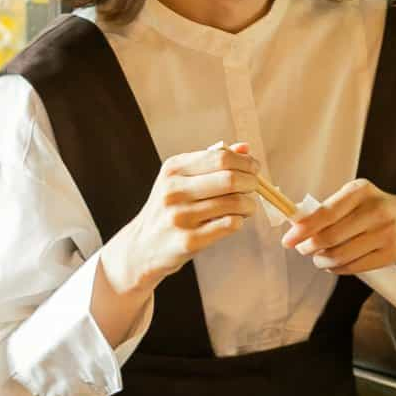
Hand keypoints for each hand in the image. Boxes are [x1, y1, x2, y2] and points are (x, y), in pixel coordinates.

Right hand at [98, 142, 260, 295]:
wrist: (142, 247)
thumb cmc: (168, 209)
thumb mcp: (180, 179)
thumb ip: (211, 162)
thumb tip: (245, 148)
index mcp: (173, 169)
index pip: (221, 158)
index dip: (245, 162)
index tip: (254, 168)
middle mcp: (174, 190)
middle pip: (230, 179)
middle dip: (251, 182)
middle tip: (253, 187)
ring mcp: (180, 217)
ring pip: (234, 203)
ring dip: (249, 204)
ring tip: (246, 207)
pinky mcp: (189, 241)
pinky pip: (229, 225)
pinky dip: (239, 221)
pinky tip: (235, 220)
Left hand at [281, 179, 395, 300]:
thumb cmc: (374, 210)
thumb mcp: (355, 200)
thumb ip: (327, 210)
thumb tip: (294, 226)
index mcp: (360, 191)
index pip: (325, 213)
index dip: (303, 229)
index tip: (288, 240)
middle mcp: (376, 210)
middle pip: (330, 237)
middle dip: (309, 247)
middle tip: (304, 250)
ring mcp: (387, 233)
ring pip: (340, 255)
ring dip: (322, 260)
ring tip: (318, 258)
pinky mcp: (393, 253)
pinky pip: (354, 267)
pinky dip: (338, 269)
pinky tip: (334, 265)